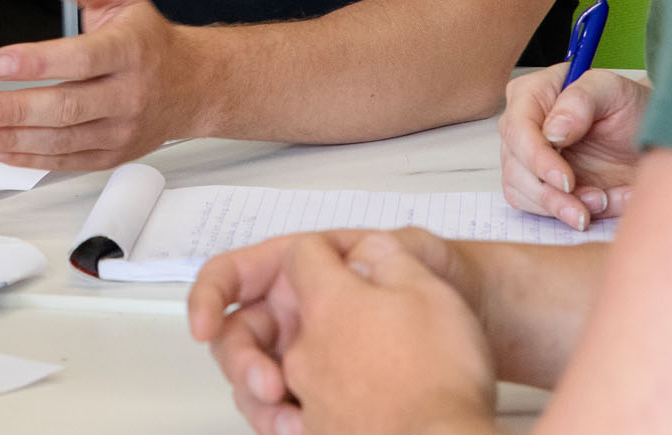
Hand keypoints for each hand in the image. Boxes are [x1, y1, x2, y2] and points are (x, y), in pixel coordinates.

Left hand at [0, 0, 203, 170]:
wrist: (192, 85)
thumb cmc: (150, 42)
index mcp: (129, 51)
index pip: (82, 58)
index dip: (39, 62)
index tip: (0, 62)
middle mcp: (127, 93)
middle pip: (69, 107)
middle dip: (19, 110)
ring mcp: (121, 129)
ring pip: (65, 140)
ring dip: (16, 139)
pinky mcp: (113, 153)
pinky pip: (69, 161)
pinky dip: (32, 159)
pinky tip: (2, 148)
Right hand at [194, 231, 493, 434]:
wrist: (471, 393)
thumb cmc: (450, 324)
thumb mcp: (405, 264)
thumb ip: (344, 255)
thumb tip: (305, 254)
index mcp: (312, 280)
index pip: (241, 274)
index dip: (212, 294)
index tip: (201, 325)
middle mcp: (304, 320)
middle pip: (239, 334)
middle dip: (243, 362)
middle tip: (269, 387)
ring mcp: (310, 365)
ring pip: (254, 380)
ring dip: (262, 402)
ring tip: (293, 421)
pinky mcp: (319, 405)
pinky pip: (279, 412)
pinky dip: (285, 423)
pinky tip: (306, 430)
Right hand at [498, 64, 648, 228]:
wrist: (648, 136)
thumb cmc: (629, 107)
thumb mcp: (614, 90)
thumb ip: (581, 100)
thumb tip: (552, 131)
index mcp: (532, 95)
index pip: (517, 129)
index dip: (537, 158)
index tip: (567, 180)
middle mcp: (523, 128)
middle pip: (515, 168)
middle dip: (552, 194)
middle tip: (593, 201)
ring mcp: (528, 160)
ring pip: (523, 194)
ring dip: (563, 207)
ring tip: (604, 201)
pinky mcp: (542, 186)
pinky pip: (543, 210)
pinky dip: (573, 214)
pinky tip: (606, 201)